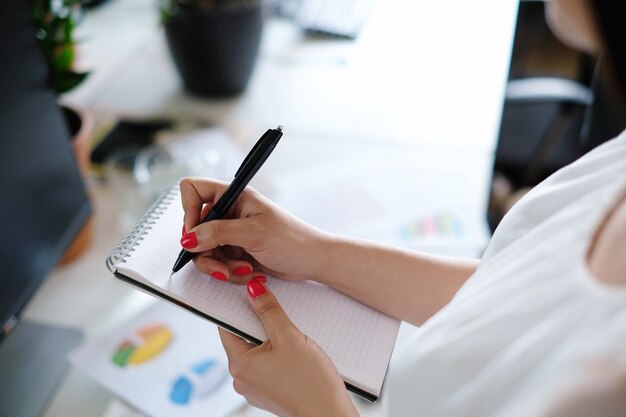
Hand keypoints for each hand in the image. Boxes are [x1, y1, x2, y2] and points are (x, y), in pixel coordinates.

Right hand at [179, 178, 329, 282]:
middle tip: (221, 267)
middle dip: (207, 252)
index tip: (194, 234)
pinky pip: (219, 263)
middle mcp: (230, 213)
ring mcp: (232, 233)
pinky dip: (230, 272)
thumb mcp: (253, 234)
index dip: (189, 211)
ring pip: (205, 250)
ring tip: (243, 270)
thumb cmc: (293, 240)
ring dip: (220, 266)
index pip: (195, 190)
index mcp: (235, 197)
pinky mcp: (236, 251)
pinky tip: (250, 272)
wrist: (312, 261)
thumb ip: (217, 233)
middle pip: (195, 229)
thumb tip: (188, 238)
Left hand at [219, 278, 358, 416]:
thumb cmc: (310, 383)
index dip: (238, 305)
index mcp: (238, 365)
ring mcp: (256, 387)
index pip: (227, 325)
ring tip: (293, 333)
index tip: (248, 291)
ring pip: (258, 350)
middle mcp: (242, 378)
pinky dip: (279, 353)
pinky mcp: (270, 392)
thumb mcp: (289, 337)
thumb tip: (252, 290)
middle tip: (277, 308)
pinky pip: (268, 364)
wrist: (329, 416)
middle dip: (260, 321)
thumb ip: (268, 310)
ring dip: (273, 337)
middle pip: (244, 337)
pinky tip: (297, 351)